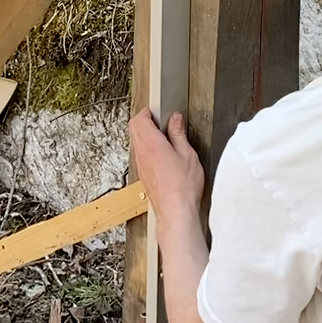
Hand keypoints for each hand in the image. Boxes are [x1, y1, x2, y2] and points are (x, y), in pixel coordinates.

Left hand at [129, 109, 204, 225]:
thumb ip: (179, 134)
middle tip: (162, 121)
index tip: (160, 111)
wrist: (175, 212)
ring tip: (166, 137)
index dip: (148, 111)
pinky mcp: (143, 174)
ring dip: (146, 134)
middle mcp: (142, 153)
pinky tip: (164, 153)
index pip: (139, 119)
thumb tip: (175, 120)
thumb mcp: (188, 155)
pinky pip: (140, 153)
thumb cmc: (183, 187)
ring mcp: (140, 164)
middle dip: (145, 121)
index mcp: (151, 144)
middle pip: (133, 128)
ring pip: (136, 141)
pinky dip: (148, 147)